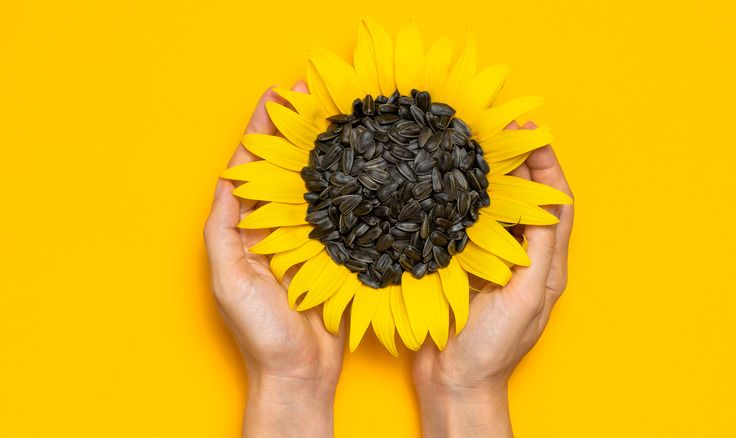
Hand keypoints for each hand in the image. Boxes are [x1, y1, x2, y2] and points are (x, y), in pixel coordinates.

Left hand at [204, 82, 344, 437]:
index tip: (276, 96)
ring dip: (325, 151)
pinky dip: (350, 186)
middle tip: (317, 96)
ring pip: (316, 184)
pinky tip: (362, 165)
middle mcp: (275, 228)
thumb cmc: (260, 334)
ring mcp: (307, 239)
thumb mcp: (230, 280)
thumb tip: (228, 179)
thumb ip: (225, 229)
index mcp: (246, 229)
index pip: (251, 168)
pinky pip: (343, 212)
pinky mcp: (336, 252)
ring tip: (339, 117)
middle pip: (285, 168)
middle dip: (298, 131)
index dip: (262, 130)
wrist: (300, 374)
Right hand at [412, 121, 573, 437]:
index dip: (548, 166)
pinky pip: (471, 226)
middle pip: (530, 200)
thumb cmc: (494, 348)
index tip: (531, 134)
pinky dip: (467, 202)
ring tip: (479, 148)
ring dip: (494, 177)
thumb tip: (548, 203)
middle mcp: (524, 259)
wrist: (456, 382)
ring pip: (500, 209)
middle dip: (521, 163)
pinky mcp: (467, 267)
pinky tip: (452, 185)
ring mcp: (495, 262)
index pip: (556, 204)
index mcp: (547, 265)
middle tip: (502, 132)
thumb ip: (540, 252)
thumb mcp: (526, 298)